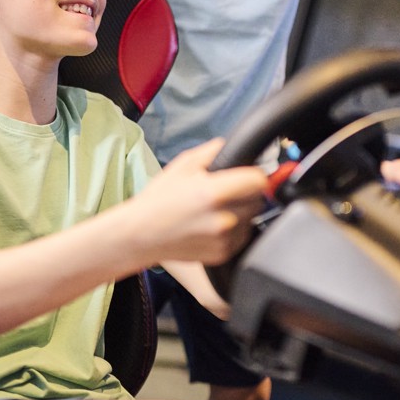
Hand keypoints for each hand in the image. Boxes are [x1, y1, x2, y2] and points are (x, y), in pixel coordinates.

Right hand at [134, 139, 268, 265]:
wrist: (140, 235)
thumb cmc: (158, 199)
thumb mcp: (182, 166)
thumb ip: (213, 151)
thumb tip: (236, 144)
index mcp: (213, 192)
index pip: (258, 181)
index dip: (254, 175)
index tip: (246, 175)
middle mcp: (222, 218)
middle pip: (257, 200)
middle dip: (246, 193)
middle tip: (226, 192)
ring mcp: (224, 239)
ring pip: (251, 219)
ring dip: (241, 212)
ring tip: (216, 210)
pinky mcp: (223, 254)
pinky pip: (242, 237)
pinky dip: (234, 230)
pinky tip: (213, 225)